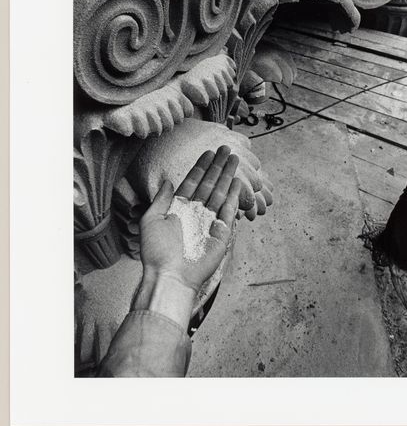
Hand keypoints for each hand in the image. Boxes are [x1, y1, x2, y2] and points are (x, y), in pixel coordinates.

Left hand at [132, 146, 240, 326]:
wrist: (170, 276)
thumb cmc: (157, 252)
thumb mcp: (151, 220)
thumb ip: (161, 199)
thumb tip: (167, 181)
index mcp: (179, 209)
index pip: (193, 182)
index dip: (201, 167)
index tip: (208, 153)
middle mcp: (196, 213)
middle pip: (209, 184)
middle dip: (218, 166)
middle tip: (226, 149)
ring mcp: (209, 222)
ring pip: (220, 193)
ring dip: (227, 176)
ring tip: (234, 159)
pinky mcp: (221, 234)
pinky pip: (228, 211)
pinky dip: (233, 196)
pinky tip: (236, 182)